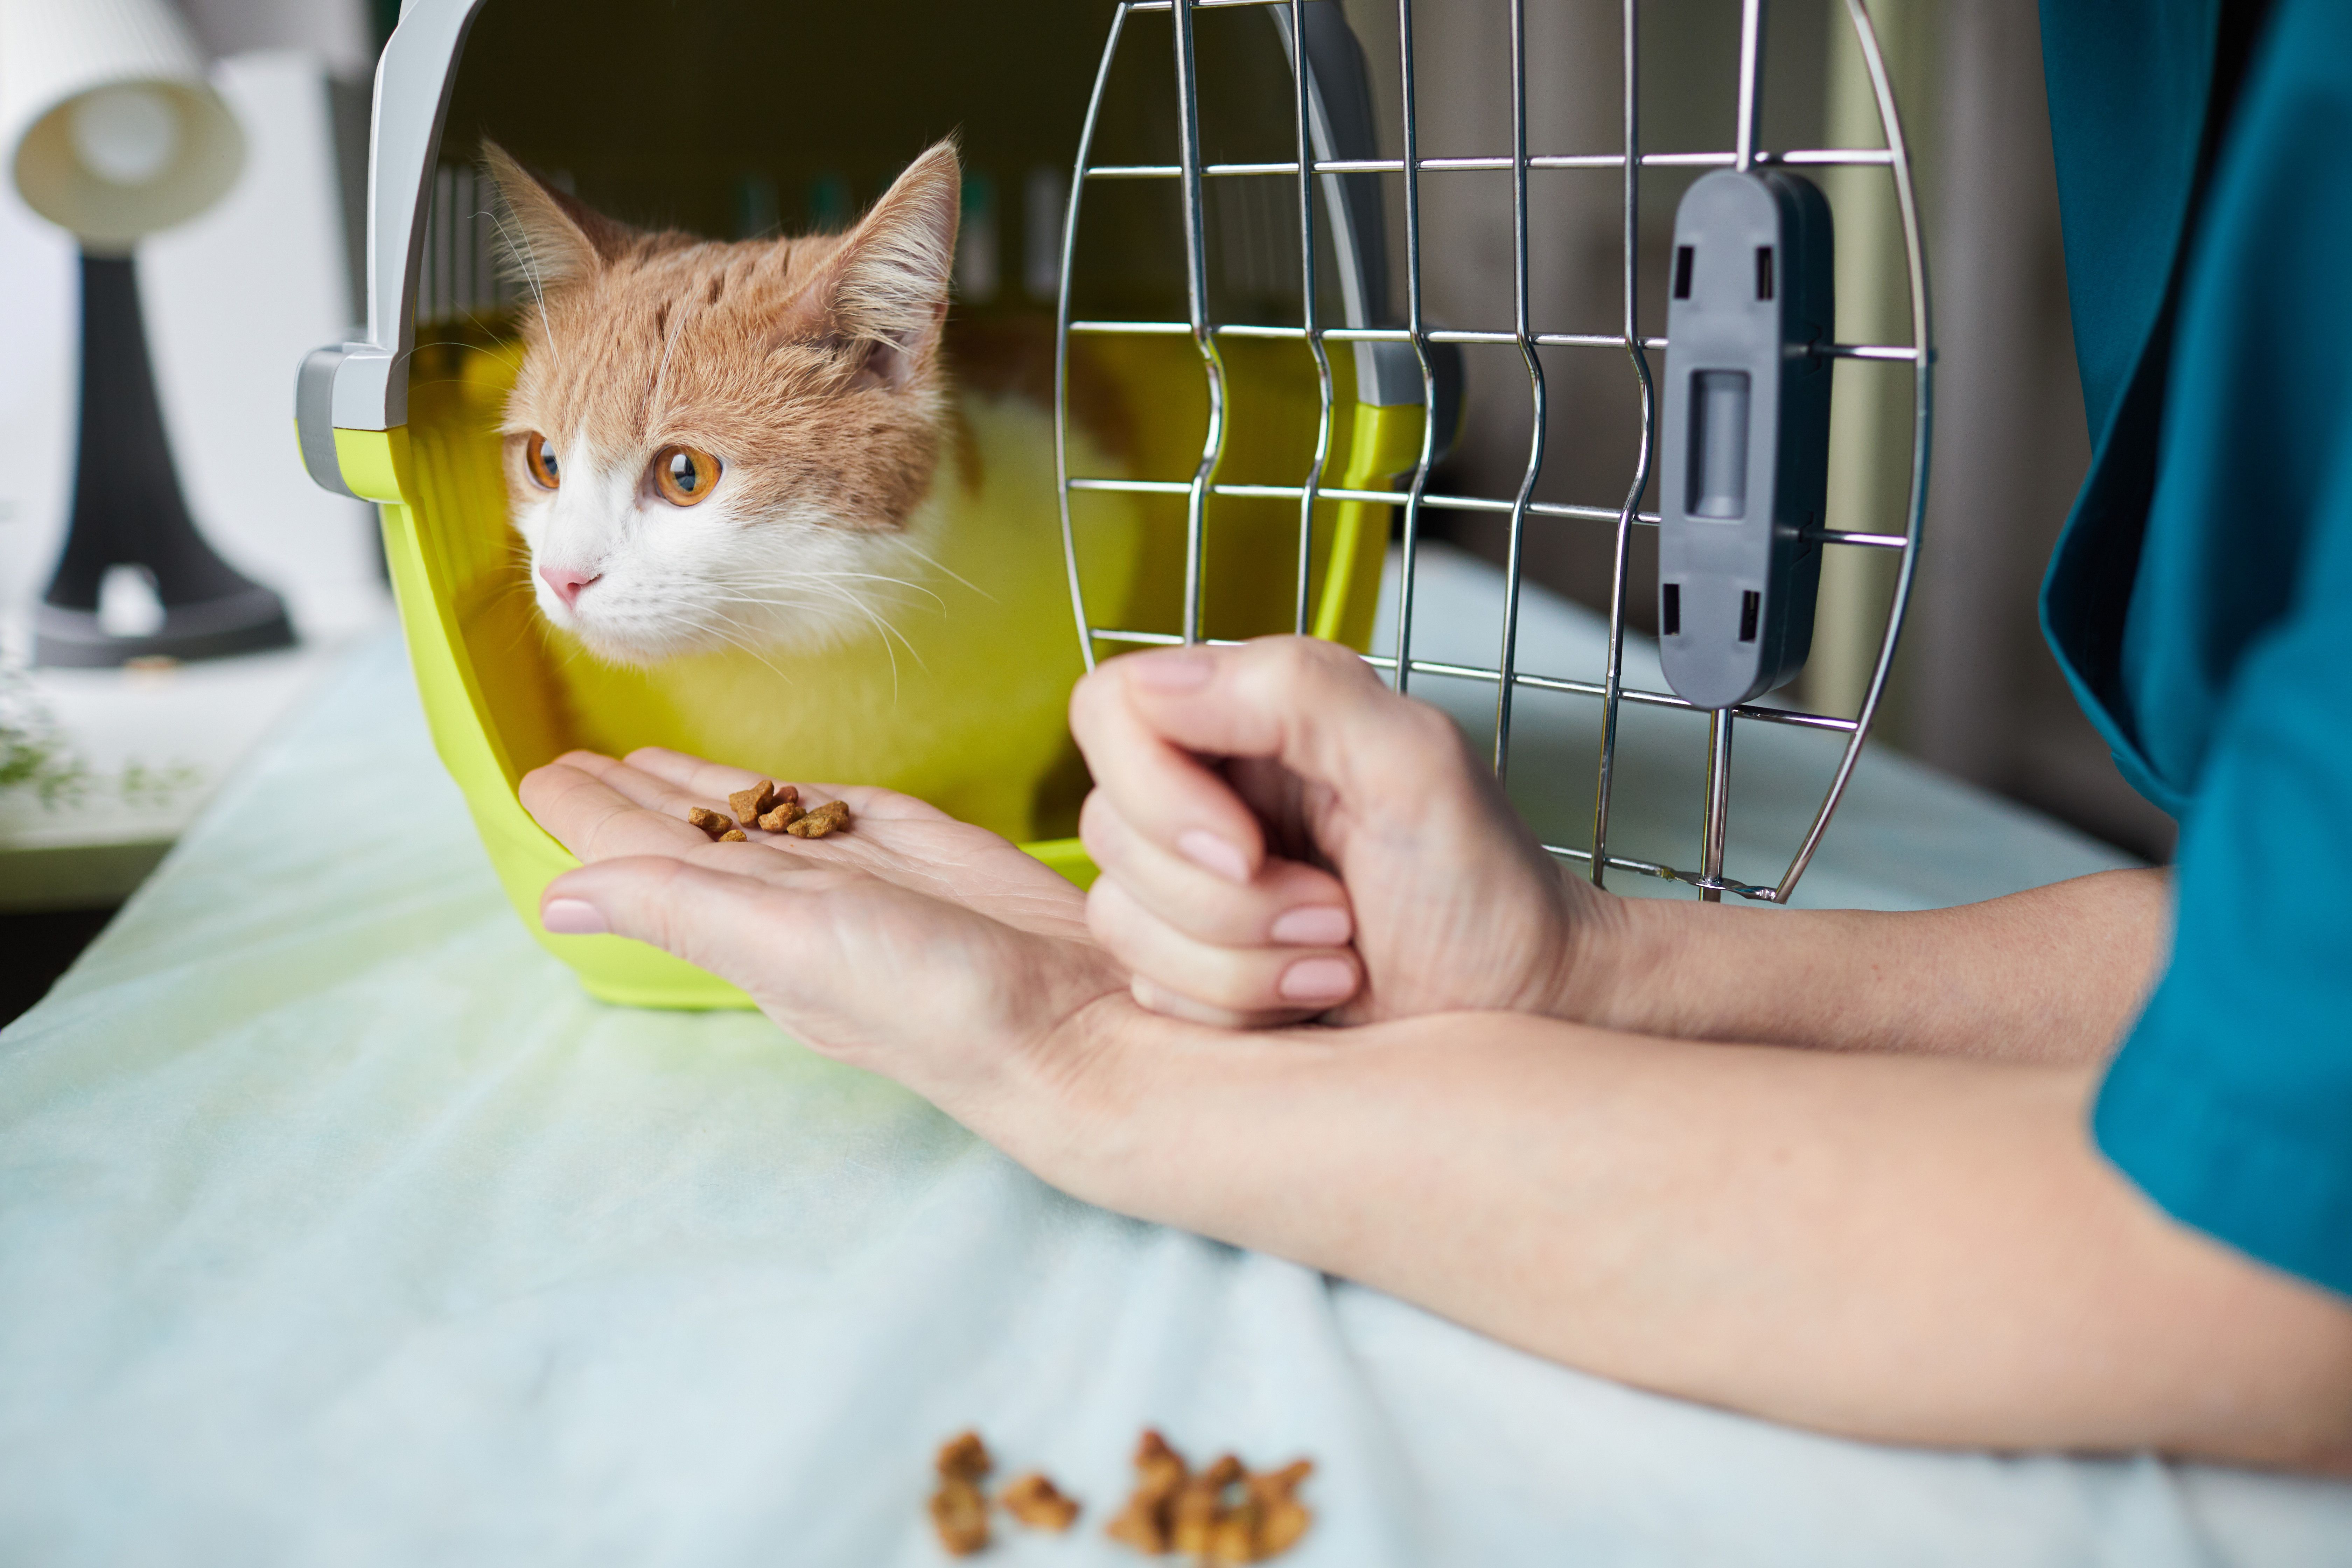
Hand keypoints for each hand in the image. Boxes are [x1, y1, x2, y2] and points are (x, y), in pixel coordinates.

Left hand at [517, 748, 1128, 1126]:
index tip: (537, 778)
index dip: (588, 817)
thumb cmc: (934, 1000)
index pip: (642, 855)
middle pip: (684, 833)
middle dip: (623, 799)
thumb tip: (559, 899)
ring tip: (636, 765)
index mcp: (744, 921)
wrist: (1076, 1021)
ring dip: (690, 792)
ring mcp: (854, 872)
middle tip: (567, 761)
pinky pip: (829, 811)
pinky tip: (760, 787)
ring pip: (751, 819)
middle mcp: (789, 897)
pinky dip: (783, 794)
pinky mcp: (916, 850)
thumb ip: (679, 911)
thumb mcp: (789, 948)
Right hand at [1068, 637, 1628, 1027]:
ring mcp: (1188, 886)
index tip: (1247, 848)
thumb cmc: (1485, 887)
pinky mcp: (1187, 967)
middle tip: (1334, 913)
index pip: (1111, 709)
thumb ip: (1298, 691)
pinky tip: (1312, 995)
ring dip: (1241, 961)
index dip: (1155, 788)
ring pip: (1121, 922)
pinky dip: (1240, 1006)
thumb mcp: (1417, 762)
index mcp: (1247, 718)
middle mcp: (1205, 792)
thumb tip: (1161, 683)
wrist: (1519, 1008)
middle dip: (1226, 899)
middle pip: (1107, 828)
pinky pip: (1147, 991)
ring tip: (1337, 957)